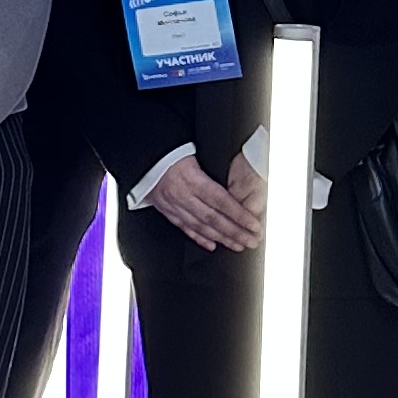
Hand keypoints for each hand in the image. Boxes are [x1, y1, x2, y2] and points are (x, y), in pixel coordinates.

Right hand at [145, 158, 263, 253]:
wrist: (143, 155)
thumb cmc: (171, 151)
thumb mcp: (196, 153)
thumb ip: (216, 168)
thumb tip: (241, 176)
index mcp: (192, 179)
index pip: (222, 202)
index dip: (240, 216)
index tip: (254, 225)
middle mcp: (182, 195)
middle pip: (213, 218)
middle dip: (235, 232)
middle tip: (252, 241)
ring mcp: (172, 205)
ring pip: (200, 226)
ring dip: (221, 238)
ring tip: (238, 245)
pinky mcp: (165, 209)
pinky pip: (184, 227)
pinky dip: (199, 238)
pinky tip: (211, 244)